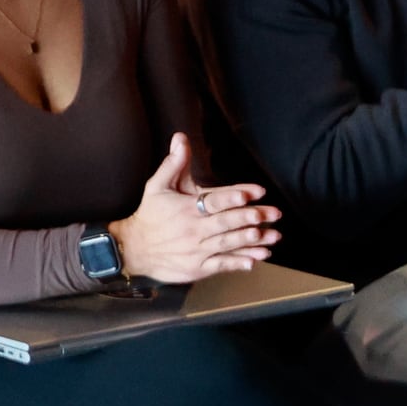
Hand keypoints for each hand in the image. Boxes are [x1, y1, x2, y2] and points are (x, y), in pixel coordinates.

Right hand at [107, 135, 278, 284]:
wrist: (132, 248)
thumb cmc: (149, 215)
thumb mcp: (157, 186)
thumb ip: (174, 163)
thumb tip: (181, 138)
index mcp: (186, 208)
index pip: (214, 201)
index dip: (232, 197)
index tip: (251, 193)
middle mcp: (193, 229)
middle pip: (226, 222)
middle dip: (251, 217)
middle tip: (274, 213)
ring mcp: (196, 250)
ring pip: (228, 244)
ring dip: (252, 241)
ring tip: (273, 235)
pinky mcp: (197, 267)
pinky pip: (221, 265)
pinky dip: (238, 263)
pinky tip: (255, 261)